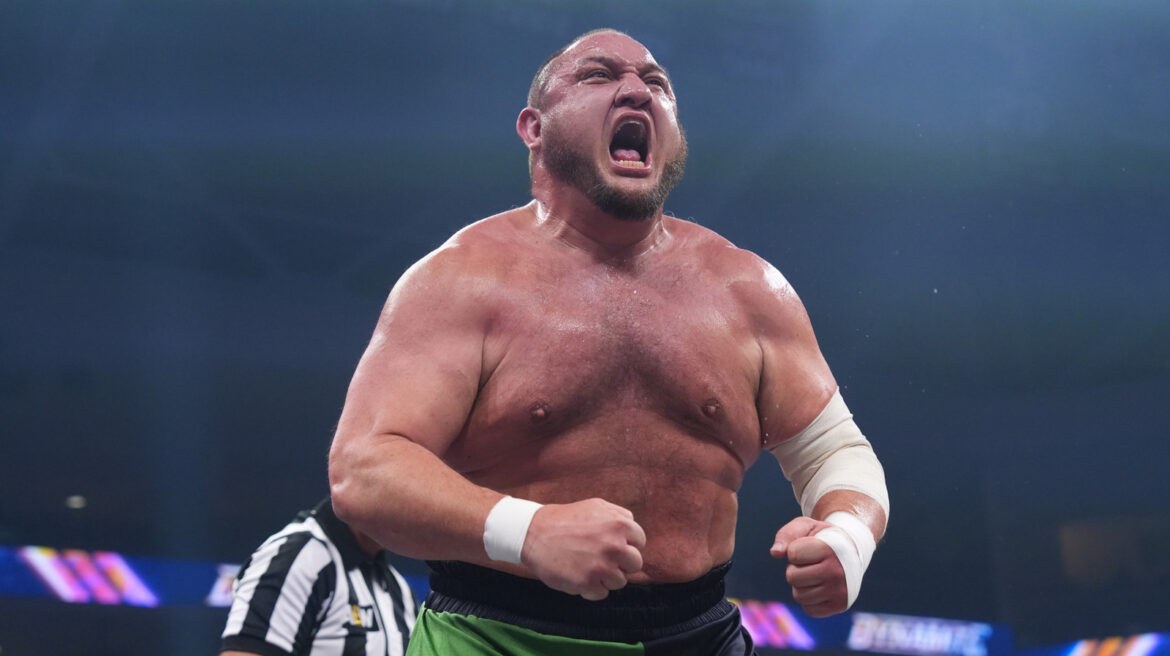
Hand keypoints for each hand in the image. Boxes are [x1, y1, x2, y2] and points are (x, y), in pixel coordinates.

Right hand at [521, 498, 645, 600]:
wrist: (534, 533)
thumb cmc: (566, 519)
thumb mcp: (596, 506)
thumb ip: (620, 516)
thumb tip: (634, 534)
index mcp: (620, 525)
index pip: (640, 542)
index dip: (626, 543)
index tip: (613, 544)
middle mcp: (615, 547)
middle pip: (635, 565)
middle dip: (621, 563)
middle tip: (603, 558)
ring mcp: (601, 567)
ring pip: (620, 582)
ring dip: (607, 576)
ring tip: (589, 565)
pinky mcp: (587, 584)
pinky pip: (602, 594)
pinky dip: (593, 588)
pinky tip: (580, 574)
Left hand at [770, 516, 848, 616]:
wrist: (852, 550)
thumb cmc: (823, 538)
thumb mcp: (806, 526)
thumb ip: (787, 535)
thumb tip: (775, 552)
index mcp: (829, 548)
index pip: (792, 554)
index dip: (794, 550)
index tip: (808, 547)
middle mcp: (837, 571)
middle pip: (792, 577)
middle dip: (795, 568)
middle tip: (810, 562)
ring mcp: (840, 590)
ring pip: (799, 595)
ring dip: (801, 585)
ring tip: (815, 573)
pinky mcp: (840, 605)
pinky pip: (809, 609)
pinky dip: (809, 599)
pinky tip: (820, 586)